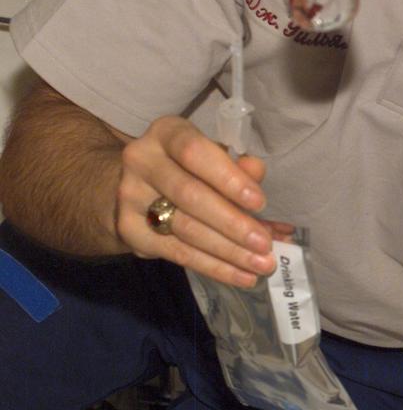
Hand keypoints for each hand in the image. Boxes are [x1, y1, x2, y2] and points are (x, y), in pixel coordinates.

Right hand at [115, 116, 292, 287]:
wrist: (133, 185)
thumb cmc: (188, 166)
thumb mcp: (211, 156)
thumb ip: (236, 165)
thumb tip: (258, 174)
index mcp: (167, 133)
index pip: (195, 153)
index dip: (228, 178)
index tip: (259, 202)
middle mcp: (142, 161)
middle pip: (190, 196)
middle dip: (232, 223)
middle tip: (265, 244)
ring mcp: (130, 197)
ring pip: (185, 229)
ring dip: (228, 251)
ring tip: (262, 265)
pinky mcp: (129, 231)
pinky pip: (177, 253)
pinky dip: (214, 267)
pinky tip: (242, 276)